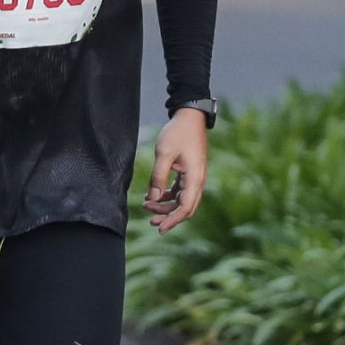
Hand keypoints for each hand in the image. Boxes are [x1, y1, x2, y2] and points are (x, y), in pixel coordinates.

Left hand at [141, 109, 209, 234]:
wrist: (190, 117)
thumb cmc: (178, 133)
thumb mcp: (164, 154)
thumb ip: (158, 177)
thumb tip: (153, 199)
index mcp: (195, 179)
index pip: (185, 208)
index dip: (172, 220)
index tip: (159, 228)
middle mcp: (198, 181)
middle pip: (185, 208)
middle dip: (168, 216)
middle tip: (150, 219)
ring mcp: (194, 178)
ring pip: (181, 201)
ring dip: (166, 206)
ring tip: (147, 206)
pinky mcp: (189, 173)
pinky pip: (179, 191)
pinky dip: (167, 196)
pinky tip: (153, 196)